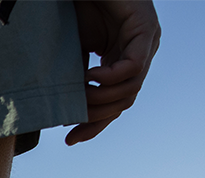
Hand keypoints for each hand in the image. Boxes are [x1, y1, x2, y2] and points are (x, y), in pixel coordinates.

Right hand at [66, 0, 160, 144]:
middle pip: (124, 102)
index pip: (115, 104)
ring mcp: (146, 42)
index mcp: (121, 61)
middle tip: (71, 120)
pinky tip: (89, 77)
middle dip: (96, 116)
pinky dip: (111, 78)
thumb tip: (58, 111)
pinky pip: (134, 67)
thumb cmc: (74, 9)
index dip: (94, 125)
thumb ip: (72, 78)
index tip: (69, 139)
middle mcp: (138, 54)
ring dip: (102, 98)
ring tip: (79, 94)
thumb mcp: (71, 53)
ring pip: (131, 89)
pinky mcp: (146, 29)